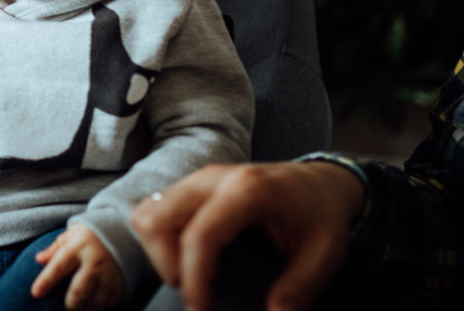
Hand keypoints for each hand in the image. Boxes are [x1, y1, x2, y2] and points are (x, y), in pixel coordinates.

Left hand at [31, 223, 125, 309]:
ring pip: (94, 303)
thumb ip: (54, 249)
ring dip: (83, 309)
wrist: (122, 234)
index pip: (59, 266)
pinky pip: (107, 305)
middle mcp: (95, 262)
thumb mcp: (71, 235)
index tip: (35, 293)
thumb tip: (38, 259)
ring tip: (76, 308)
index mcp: (79, 247)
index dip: (46, 281)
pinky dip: (97, 308)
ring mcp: (109, 275)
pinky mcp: (120, 285)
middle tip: (62, 307)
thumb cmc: (90, 236)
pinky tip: (91, 306)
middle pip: (78, 292)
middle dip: (68, 304)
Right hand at [129, 162, 365, 310]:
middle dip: (166, 265)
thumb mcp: (323, 256)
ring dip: (159, 252)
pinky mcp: (189, 186)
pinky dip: (161, 240)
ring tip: (193, 273)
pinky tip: (192, 257)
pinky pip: (153, 210)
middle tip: (197, 289)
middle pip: (155, 219)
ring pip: (146, 213)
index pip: (200, 235)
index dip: (193, 280)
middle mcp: (213, 178)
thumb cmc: (321, 216)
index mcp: (248, 190)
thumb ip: (298, 290)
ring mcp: (196, 179)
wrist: (320, 182)